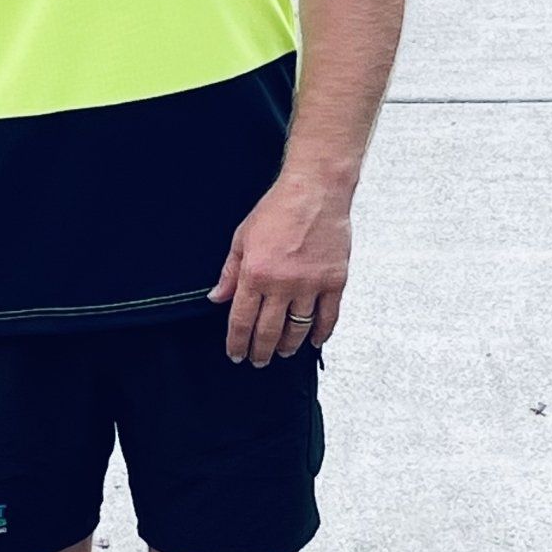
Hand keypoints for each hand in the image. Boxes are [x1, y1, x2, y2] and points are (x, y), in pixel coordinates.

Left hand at [209, 177, 351, 366]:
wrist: (315, 191)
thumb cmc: (278, 209)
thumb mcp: (242, 237)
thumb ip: (230, 271)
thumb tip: (217, 297)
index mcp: (256, 273)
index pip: (242, 320)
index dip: (237, 342)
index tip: (236, 354)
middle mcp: (283, 283)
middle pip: (269, 331)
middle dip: (260, 351)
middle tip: (258, 361)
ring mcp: (311, 284)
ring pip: (298, 328)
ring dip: (288, 345)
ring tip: (282, 352)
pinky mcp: (335, 281)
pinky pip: (328, 317)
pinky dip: (321, 333)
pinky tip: (314, 340)